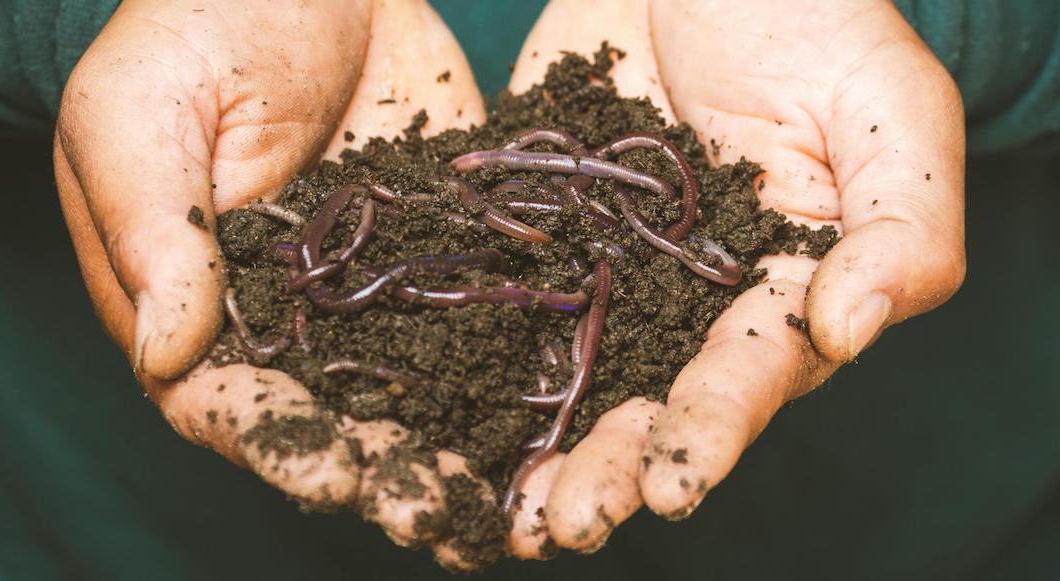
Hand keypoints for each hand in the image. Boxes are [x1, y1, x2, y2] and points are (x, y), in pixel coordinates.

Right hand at [54, 0, 496, 568]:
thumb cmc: (194, 23)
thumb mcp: (140, 110)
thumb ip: (153, 228)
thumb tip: (169, 352)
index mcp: (199, 302)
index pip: (227, 401)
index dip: (278, 445)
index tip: (332, 472)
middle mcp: (292, 317)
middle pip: (335, 418)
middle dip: (386, 471)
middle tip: (441, 513)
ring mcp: (376, 290)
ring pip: (417, 388)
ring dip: (459, 448)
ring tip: (510, 500)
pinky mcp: (445, 251)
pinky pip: (480, 315)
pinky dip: (514, 366)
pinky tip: (560, 410)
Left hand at [503, 0, 965, 555]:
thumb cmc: (814, 16)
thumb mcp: (885, 108)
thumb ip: (900, 226)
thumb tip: (848, 331)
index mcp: (779, 287)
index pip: (749, 374)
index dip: (712, 431)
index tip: (671, 485)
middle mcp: (688, 301)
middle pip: (649, 399)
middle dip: (610, 466)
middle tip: (564, 524)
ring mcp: (607, 271)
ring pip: (570, 375)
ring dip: (538, 446)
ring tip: (503, 512)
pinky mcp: (539, 234)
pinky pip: (501, 300)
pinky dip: (467, 358)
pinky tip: (429, 412)